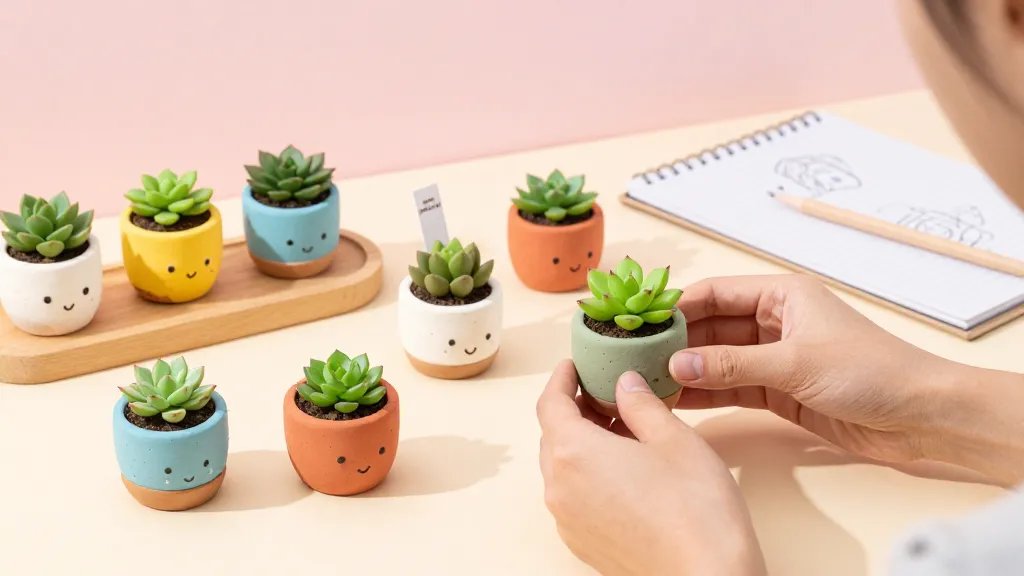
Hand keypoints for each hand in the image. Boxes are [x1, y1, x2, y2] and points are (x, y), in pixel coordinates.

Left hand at [537, 360, 765, 575]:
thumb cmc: (695, 509)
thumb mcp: (673, 438)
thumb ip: (641, 404)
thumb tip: (624, 384)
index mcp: (572, 453)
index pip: (549, 403)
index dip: (560, 379)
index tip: (573, 366)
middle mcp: (559, 488)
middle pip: (553, 436)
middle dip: (576, 411)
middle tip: (608, 394)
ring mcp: (568, 521)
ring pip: (564, 469)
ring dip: (584, 445)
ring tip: (625, 432)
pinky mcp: (583, 544)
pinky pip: (575, 497)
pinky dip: (589, 476)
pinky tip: (626, 472)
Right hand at [671, 274, 1023, 484]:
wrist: (920, 417)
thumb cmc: (869, 372)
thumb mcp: (794, 364)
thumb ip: (731, 365)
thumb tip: (675, 363)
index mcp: (782, 295)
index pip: (715, 294)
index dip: (677, 306)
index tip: (639, 322)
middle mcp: (774, 322)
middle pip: (711, 326)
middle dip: (675, 341)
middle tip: (633, 356)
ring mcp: (774, 357)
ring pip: (717, 359)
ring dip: (685, 369)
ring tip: (644, 381)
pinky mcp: (779, 391)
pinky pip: (731, 387)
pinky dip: (705, 392)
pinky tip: (675, 400)